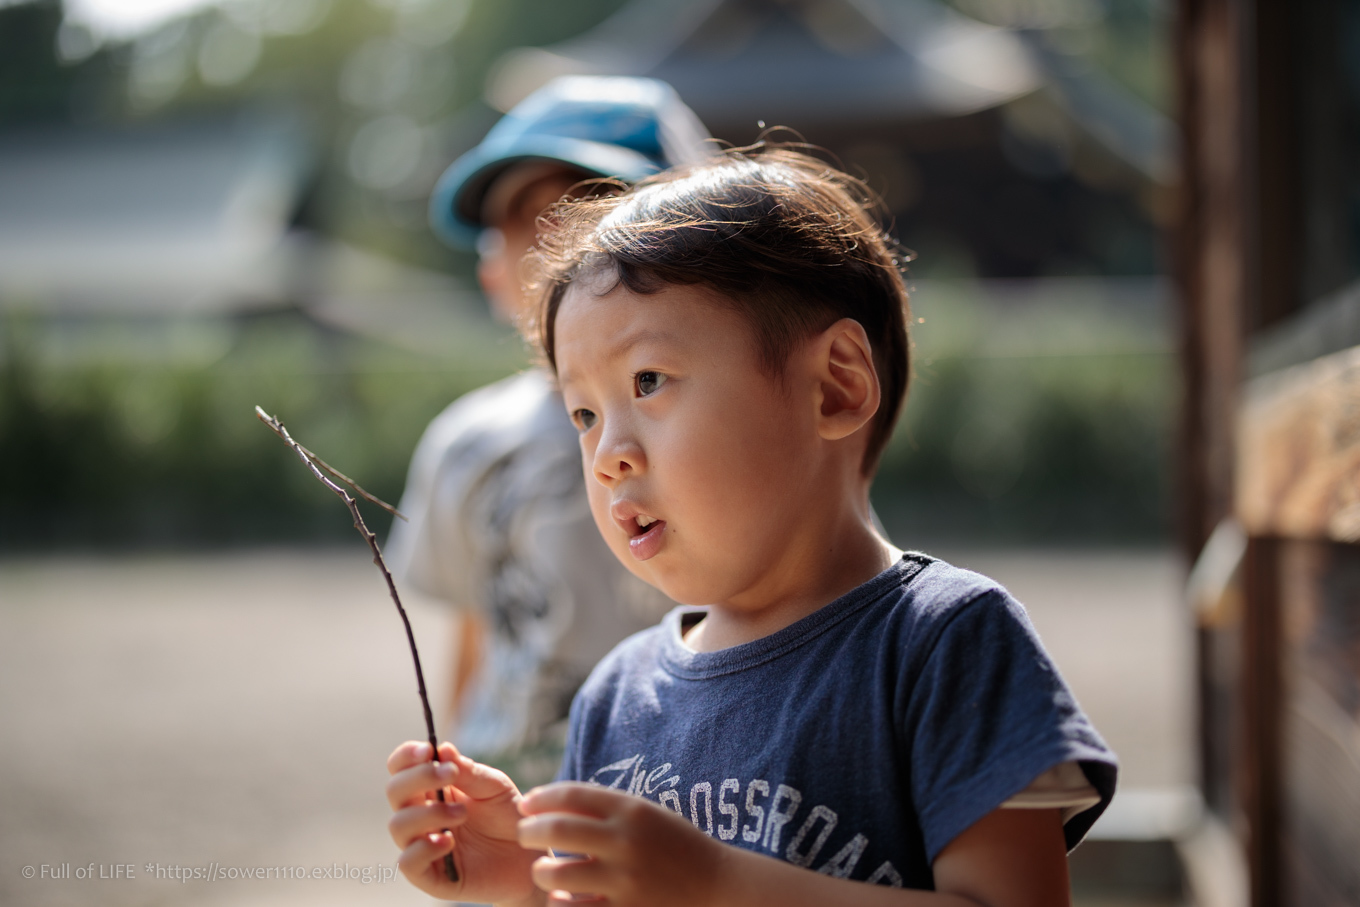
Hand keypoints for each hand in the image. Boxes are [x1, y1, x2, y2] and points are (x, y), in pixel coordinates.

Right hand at [386, 740, 541, 904]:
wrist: (525, 855)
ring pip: (398, 825)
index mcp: (431, 788)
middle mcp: (419, 815)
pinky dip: (423, 849)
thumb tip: (443, 749)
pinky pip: (407, 863)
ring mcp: (421, 844)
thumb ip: (469, 771)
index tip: (427, 750)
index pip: (401, 768)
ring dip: (428, 813)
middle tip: (450, 775)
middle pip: (395, 791)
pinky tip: (448, 842)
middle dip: (419, 778)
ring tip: (462, 813)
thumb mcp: (494, 787)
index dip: (407, 756)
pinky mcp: (429, 875)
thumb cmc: (506, 816)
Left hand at [517, 782, 729, 905]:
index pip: (571, 793)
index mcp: (632, 810)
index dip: (540, 798)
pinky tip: (561, 900)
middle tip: (523, 835)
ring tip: (542, 871)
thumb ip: (602, 808)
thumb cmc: (674, 848)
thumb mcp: (645, 816)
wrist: (719, 887)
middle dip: (529, 831)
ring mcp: (625, 882)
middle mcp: (626, 842)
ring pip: (556, 874)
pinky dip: (559, 904)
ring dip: (540, 871)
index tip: (525, 805)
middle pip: (556, 829)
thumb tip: (546, 802)